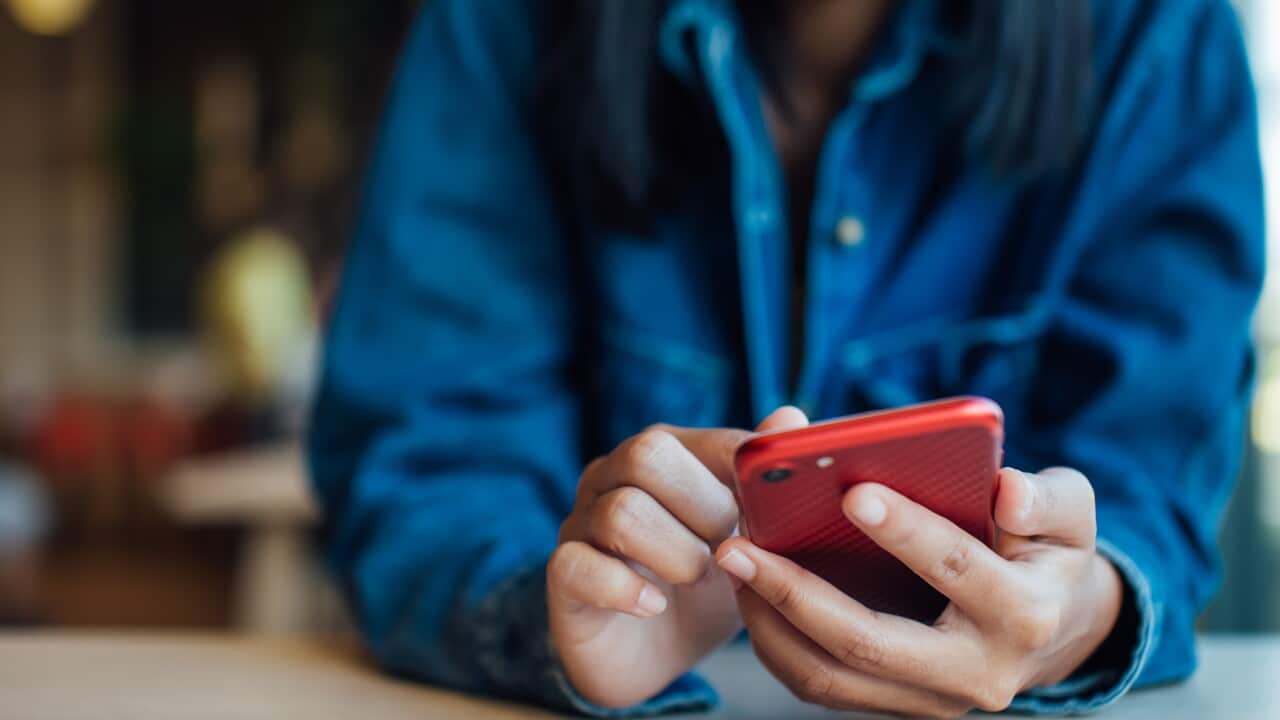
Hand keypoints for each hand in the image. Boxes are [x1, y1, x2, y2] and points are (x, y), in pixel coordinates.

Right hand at [548, 408, 809, 707]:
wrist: (652, 657)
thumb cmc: (701, 586)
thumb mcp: (745, 539)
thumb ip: (762, 480)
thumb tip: (790, 416)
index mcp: (661, 458)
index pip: (702, 440)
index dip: (743, 470)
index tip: (776, 505)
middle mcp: (612, 479)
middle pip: (646, 454)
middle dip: (704, 507)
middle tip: (730, 549)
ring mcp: (580, 524)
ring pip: (620, 511)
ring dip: (676, 553)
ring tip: (697, 581)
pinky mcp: (562, 575)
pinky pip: (578, 566)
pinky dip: (624, 588)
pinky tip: (653, 606)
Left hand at [715, 466, 1123, 717]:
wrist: (1053, 627)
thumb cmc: (1047, 550)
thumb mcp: (1069, 515)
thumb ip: (1048, 498)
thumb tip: (1008, 491)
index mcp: (1022, 614)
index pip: (958, 570)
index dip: (908, 531)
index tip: (853, 492)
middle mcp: (976, 672)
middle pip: (868, 643)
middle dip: (795, 592)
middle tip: (738, 543)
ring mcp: (930, 700)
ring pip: (830, 677)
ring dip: (770, 622)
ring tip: (732, 562)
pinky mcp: (896, 705)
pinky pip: (822, 684)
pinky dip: (777, 640)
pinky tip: (750, 589)